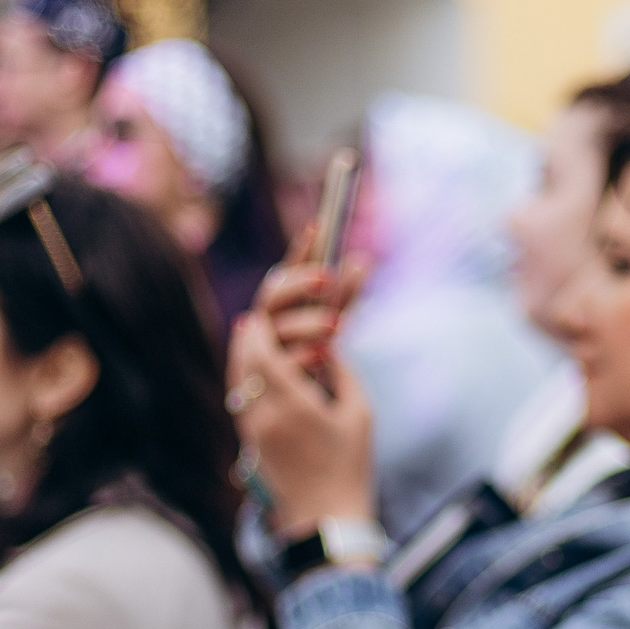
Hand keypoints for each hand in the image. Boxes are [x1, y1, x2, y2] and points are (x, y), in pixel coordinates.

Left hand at [229, 307, 377, 537]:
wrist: (326, 518)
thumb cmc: (351, 467)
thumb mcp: (360, 415)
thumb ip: (343, 374)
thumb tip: (327, 348)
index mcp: (294, 406)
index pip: (264, 357)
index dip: (259, 333)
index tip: (261, 314)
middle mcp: (265, 417)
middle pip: (243, 367)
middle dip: (246, 340)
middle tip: (251, 319)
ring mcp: (254, 433)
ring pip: (237, 384)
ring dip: (240, 359)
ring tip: (246, 340)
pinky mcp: (251, 445)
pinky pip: (240, 402)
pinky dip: (242, 381)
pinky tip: (251, 374)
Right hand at [247, 226, 371, 374]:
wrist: (301, 402)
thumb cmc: (316, 350)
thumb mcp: (333, 318)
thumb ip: (345, 293)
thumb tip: (364, 259)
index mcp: (281, 303)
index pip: (287, 270)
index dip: (300, 249)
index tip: (318, 226)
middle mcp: (267, 321)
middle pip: (274, 295)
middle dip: (300, 284)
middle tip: (329, 277)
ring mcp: (266, 349)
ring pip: (279, 329)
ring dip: (306, 323)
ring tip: (336, 324)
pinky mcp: (271, 378)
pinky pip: (282, 364)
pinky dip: (303, 356)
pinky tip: (323, 353)